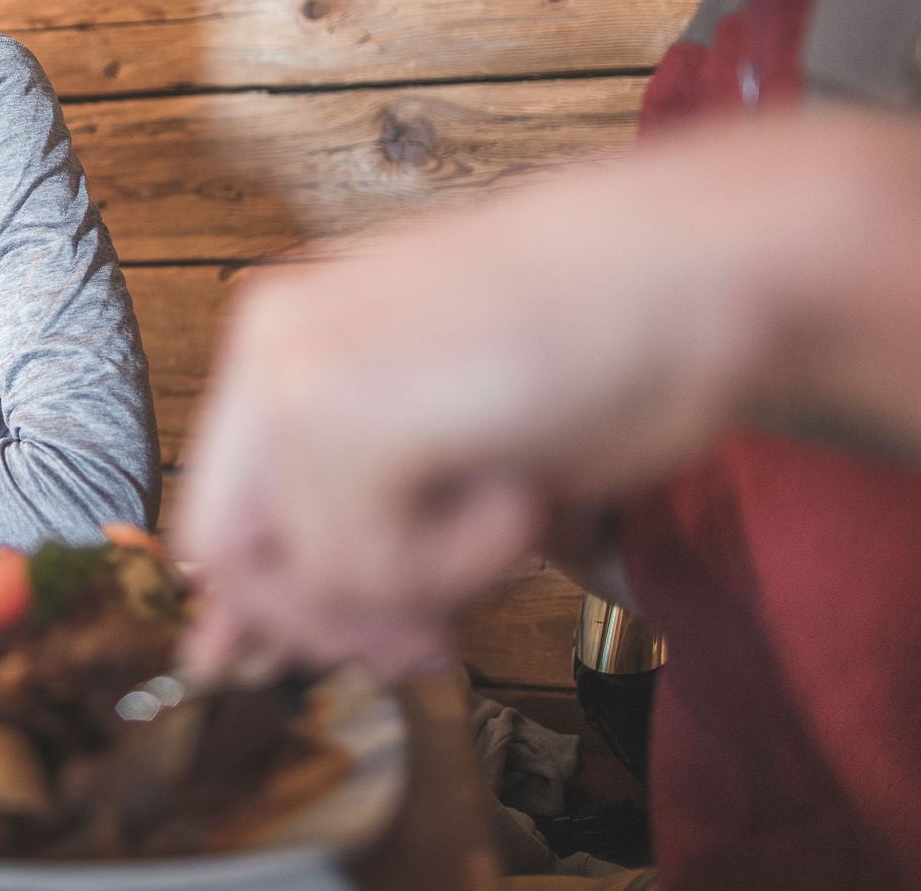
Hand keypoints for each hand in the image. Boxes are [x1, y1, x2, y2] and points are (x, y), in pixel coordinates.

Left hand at [176, 118, 850, 681]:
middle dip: (329, 620)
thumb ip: (349, 522)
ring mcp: (296, 371)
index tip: (371, 639)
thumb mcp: (447, 437)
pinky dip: (465, 557)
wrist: (700, 267)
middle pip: (226, 556)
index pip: (220, 514)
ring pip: (316, 574)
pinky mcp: (342, 410)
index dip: (283, 606)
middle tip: (434, 635)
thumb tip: (239, 653)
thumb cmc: (600, 345)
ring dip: (427, 578)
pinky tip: (520, 475)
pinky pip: (375, 568)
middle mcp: (270, 343)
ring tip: (509, 494)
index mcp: (283, 336)